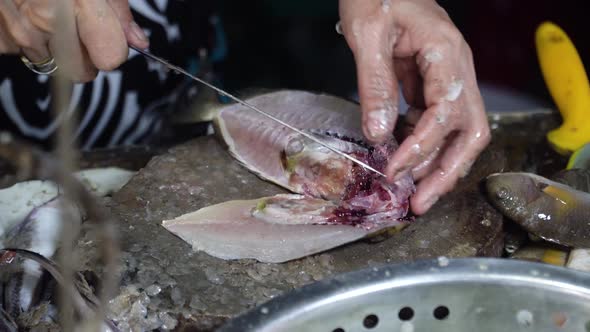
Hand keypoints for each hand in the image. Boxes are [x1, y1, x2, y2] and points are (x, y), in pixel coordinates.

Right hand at [0, 0, 148, 81]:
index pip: (110, 58)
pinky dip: (30, 40)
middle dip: (85, 58)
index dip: (113, 48)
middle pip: (81, 72)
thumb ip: (118, 10)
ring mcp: (20, 32)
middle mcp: (45, 21)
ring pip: (52, 65)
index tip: (110, 38)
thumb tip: (137, 41)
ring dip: (55, 48)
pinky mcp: (1, 40)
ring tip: (51, 16)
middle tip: (81, 31)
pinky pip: (24, 54)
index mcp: (77, 2)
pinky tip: (28, 15)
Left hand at [339, 0, 490, 214]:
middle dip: (446, 172)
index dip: (422, 147)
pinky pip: (436, 123)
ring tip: (411, 192)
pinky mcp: (432, 83)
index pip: (446, 112)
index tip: (395, 169)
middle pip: (469, 131)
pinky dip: (423, 146)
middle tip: (420, 203)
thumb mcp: (368, 34)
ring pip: (458, 132)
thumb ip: (375, 85)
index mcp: (447, 52)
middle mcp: (457, 69)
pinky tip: (402, 159)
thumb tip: (378, 134)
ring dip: (437, 165)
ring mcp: (448, 78)